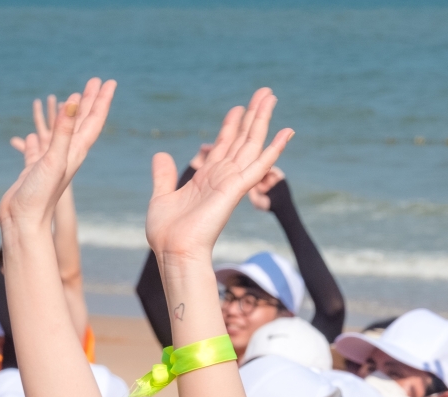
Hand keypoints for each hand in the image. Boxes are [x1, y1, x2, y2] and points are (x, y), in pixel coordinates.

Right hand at [0, 79, 116, 233]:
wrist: (23, 222)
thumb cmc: (40, 196)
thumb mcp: (53, 159)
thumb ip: (63, 131)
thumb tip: (74, 101)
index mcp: (75, 152)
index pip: (93, 121)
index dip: (101, 101)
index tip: (109, 82)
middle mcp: (66, 155)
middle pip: (81, 123)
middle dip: (89, 101)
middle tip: (95, 81)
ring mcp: (50, 162)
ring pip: (62, 131)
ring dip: (67, 114)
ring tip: (69, 98)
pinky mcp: (34, 169)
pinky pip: (39, 146)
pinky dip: (40, 136)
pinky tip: (35, 131)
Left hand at [145, 88, 292, 261]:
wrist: (173, 253)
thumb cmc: (167, 234)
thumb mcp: (161, 196)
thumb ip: (164, 175)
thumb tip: (161, 154)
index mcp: (206, 178)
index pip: (222, 145)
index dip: (230, 125)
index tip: (238, 107)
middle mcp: (222, 177)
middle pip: (242, 139)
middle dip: (252, 115)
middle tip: (265, 92)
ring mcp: (231, 182)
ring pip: (251, 144)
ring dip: (262, 120)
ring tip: (271, 97)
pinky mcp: (236, 189)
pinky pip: (258, 165)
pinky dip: (274, 149)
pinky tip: (286, 133)